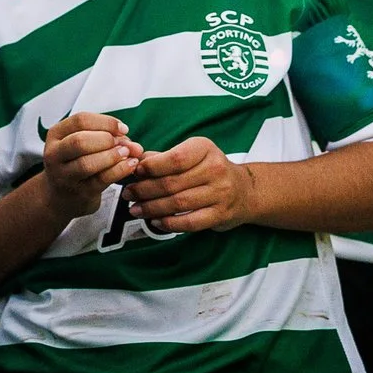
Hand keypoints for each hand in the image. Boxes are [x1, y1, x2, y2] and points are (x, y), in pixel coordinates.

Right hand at [40, 112, 141, 219]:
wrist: (61, 195)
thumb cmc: (76, 162)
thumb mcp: (83, 143)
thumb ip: (105, 136)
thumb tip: (130, 140)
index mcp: (56, 134)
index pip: (80, 120)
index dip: (106, 122)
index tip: (123, 128)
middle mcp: (55, 154)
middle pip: (80, 141)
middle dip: (106, 140)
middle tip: (123, 143)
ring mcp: (64, 176)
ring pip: (87, 163)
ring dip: (112, 156)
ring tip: (127, 154)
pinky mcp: (79, 192)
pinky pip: (100, 180)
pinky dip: (119, 171)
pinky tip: (130, 166)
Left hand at [123, 137, 253, 233]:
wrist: (244, 190)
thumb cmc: (209, 169)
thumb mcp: (192, 154)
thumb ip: (164, 157)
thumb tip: (135, 160)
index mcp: (205, 149)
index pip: (174, 159)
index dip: (151, 167)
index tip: (134, 172)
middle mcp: (215, 169)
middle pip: (172, 183)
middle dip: (144, 190)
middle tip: (128, 194)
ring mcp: (220, 193)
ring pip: (178, 203)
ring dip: (152, 208)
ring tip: (135, 209)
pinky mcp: (221, 215)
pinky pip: (190, 222)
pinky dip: (169, 223)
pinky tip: (155, 221)